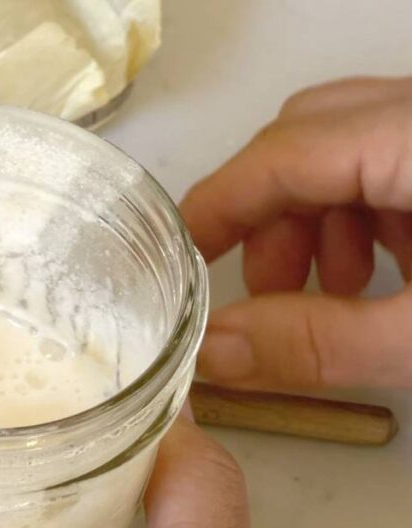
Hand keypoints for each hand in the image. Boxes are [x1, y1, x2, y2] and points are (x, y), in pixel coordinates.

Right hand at [181, 76, 411, 388]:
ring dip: (315, 218)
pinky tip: (382, 273)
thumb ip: (323, 343)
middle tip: (266, 293)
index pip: (281, 152)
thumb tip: (214, 353)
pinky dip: (364, 212)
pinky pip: (391, 156)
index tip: (176, 263)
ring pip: (348, 145)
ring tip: (332, 295)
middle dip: (268, 217)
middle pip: (306, 137)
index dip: (217, 208)